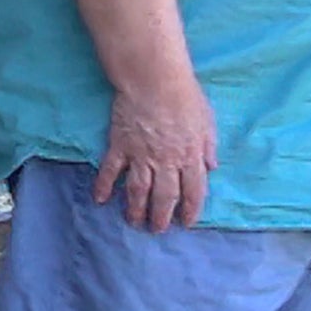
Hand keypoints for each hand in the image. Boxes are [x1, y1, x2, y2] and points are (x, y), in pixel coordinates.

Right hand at [95, 81, 217, 233]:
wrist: (154, 80)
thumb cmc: (185, 97)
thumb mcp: (208, 122)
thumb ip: (209, 148)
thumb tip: (211, 168)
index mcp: (190, 157)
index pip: (194, 192)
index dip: (190, 210)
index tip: (186, 222)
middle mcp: (166, 162)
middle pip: (165, 198)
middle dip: (161, 217)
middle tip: (157, 229)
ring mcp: (141, 156)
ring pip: (138, 191)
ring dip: (135, 210)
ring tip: (133, 222)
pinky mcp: (120, 146)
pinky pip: (111, 171)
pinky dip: (104, 186)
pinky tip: (100, 199)